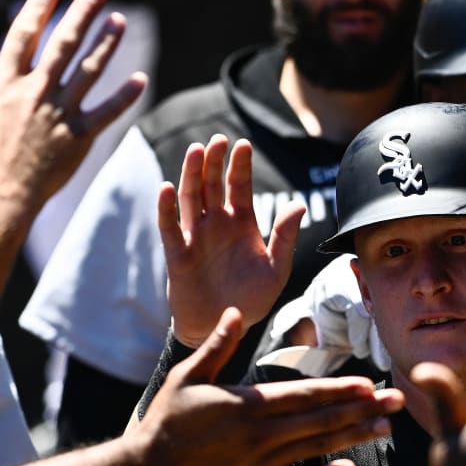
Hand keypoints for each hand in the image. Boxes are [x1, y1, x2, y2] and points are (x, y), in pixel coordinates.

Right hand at [0, 0, 145, 214]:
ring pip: (89, 71)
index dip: (40, 6)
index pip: (24, 34)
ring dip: (106, 44)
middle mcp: (36, 91)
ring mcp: (60, 113)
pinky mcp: (79, 137)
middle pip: (63, 43)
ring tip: (119, 21)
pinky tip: (140, 79)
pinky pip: (107, 113)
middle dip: (82, 13)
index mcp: (5, 83)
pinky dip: (125, 96)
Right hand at [135, 307, 403, 465]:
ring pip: (316, 449)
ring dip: (353, 438)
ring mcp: (260, 464)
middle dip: (361, 410)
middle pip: (320, 421)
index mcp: (247, 404)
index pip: (303, 395)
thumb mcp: (188, 375)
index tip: (368, 384)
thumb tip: (235, 311)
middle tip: (395, 402)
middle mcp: (259, 435)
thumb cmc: (168, 417)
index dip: (338, 390)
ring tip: (384, 429)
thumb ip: (217, 345)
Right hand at [158, 136, 305, 346]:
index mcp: (241, 222)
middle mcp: (216, 223)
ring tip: (195, 151)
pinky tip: (167, 188)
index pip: (239, 186)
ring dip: (191, 174)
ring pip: (190, 197)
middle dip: (214, 161)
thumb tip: (299, 205)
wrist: (224, 325)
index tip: (243, 144)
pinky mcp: (178, 253)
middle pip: (212, 184)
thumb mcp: (276, 270)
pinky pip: (170, 227)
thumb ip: (285, 238)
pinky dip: (166, 208)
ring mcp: (196, 236)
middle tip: (218, 140)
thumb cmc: (252, 299)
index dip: (240, 165)